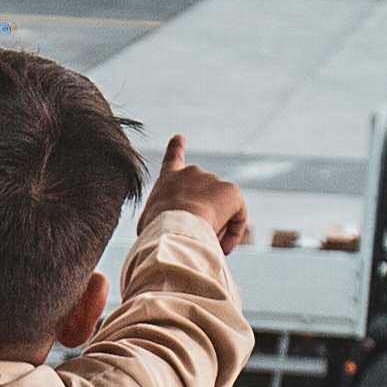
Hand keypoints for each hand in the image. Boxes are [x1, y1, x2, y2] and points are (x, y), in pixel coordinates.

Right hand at [148, 133, 248, 248]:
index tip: (179, 138)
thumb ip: (160, 219)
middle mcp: (192, 173)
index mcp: (169, 179)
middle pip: (204, 196)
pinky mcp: (231, 191)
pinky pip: (237, 217)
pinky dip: (233, 233)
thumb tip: (167, 227)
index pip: (172, 159)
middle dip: (204, 215)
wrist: (174, 227)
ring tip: (205, 244)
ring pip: (220, 210)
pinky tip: (223, 247)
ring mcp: (213, 180)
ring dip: (216, 228)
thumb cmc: (156, 231)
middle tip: (199, 237)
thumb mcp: (148, 224)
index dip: (175, 149)